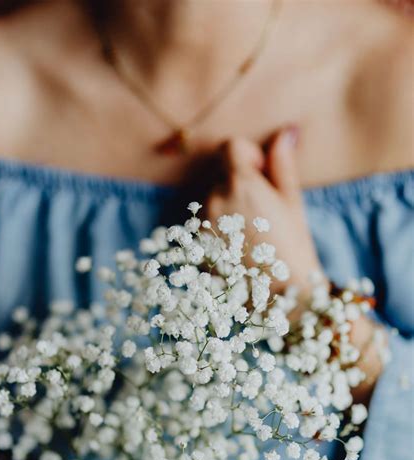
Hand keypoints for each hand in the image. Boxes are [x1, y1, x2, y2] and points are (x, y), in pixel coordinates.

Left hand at [206, 128, 326, 295]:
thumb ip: (283, 164)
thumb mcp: (292, 203)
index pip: (231, 147)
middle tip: (263, 214)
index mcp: (240, 183)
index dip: (248, 157)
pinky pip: (207, 225)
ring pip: (213, 201)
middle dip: (240, 185)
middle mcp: (214, 199)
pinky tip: (240, 250)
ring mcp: (202, 224)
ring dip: (229, 208)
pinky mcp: (196, 246)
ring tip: (253, 236)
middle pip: (222, 176)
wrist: (280, 296)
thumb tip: (285, 132)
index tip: (263, 176)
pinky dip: (220, 230)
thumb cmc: (292, 248)